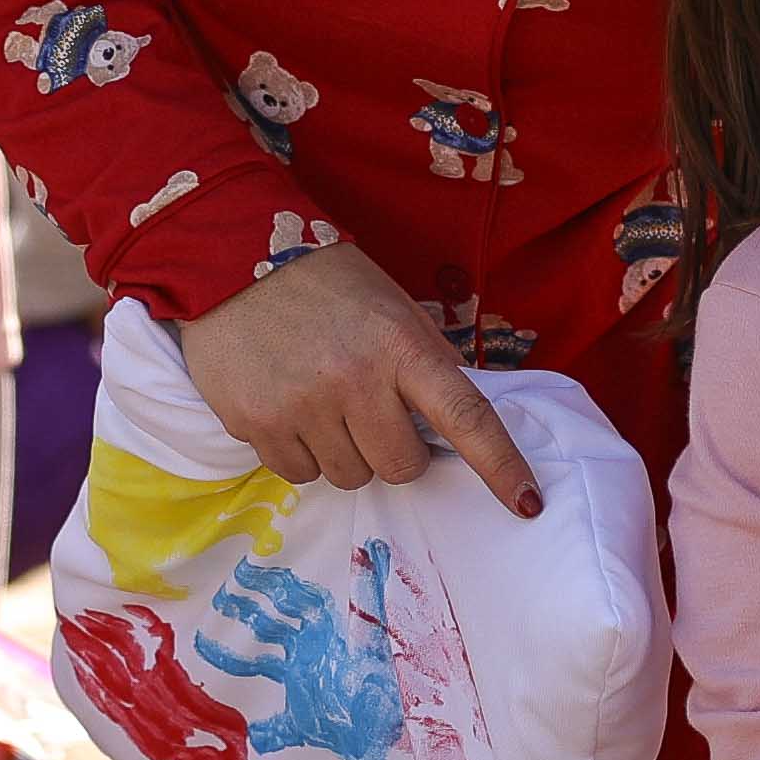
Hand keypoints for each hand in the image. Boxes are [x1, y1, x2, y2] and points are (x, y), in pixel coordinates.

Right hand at [171, 243, 542, 512]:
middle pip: (402, 467)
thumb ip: (426, 363)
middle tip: (373, 413)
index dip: (500, 464)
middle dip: (396, 451)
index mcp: (400, 345)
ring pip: (349, 478)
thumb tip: (458, 426)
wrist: (233, 257)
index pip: (465, 415)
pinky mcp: (256, 423)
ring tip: (324, 403)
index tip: (527, 502)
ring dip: (346, 453)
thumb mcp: (392, 307)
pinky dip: (302, 454)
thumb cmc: (327, 285)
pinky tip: (289, 408)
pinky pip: (299, 475)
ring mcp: (301, 405)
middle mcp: (353, 379)